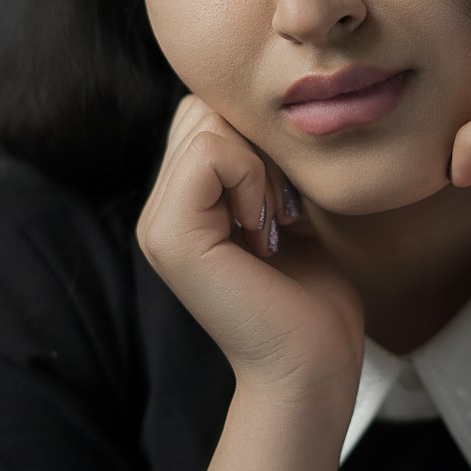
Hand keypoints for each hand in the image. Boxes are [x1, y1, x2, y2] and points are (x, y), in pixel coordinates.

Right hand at [137, 94, 364, 411]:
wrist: (313, 365)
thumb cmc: (311, 294)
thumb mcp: (281, 208)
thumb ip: (255, 163)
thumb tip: (258, 104)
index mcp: (179, 206)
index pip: (203, 114)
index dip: (255, 137)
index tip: (284, 199)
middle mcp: (158, 212)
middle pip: (201, 110)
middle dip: (256, 144)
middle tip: (282, 209)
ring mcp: (157, 225)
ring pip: (204, 123)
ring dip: (259, 162)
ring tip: (274, 219)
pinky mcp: (171, 236)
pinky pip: (209, 153)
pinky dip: (252, 176)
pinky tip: (266, 226)